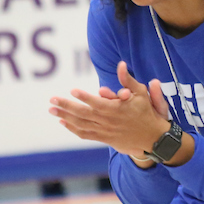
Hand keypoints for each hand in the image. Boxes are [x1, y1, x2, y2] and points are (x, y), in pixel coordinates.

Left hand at [50, 62, 169, 156]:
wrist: (151, 137)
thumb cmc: (146, 112)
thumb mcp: (140, 93)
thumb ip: (128, 79)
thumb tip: (121, 64)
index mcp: (116, 109)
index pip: (97, 103)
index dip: (84, 97)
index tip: (72, 91)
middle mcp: (108, 121)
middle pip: (83, 114)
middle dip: (66, 107)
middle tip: (52, 100)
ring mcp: (105, 131)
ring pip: (81, 124)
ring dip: (65, 117)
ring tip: (52, 110)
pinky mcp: (104, 138)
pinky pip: (85, 134)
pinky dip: (73, 129)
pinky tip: (63, 122)